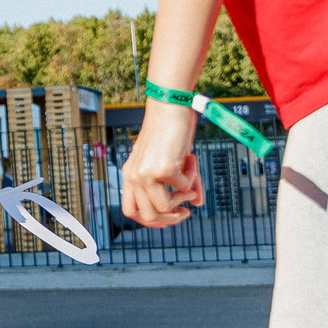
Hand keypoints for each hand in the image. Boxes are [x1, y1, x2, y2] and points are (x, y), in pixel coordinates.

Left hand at [122, 102, 202, 225]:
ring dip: (183, 198)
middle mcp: (134, 175)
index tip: (166, 221)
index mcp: (130, 174)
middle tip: (186, 212)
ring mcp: (146, 173)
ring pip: (164, 207)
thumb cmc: (169, 131)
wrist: (169, 106)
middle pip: (147, 215)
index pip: (130, 210)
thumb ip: (182, 184)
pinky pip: (183, 187)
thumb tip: (197, 203)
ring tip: (191, 182)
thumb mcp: (171, 161)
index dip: (148, 221)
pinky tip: (190, 159)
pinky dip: (192, 176)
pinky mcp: (163, 168)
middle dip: (169, 219)